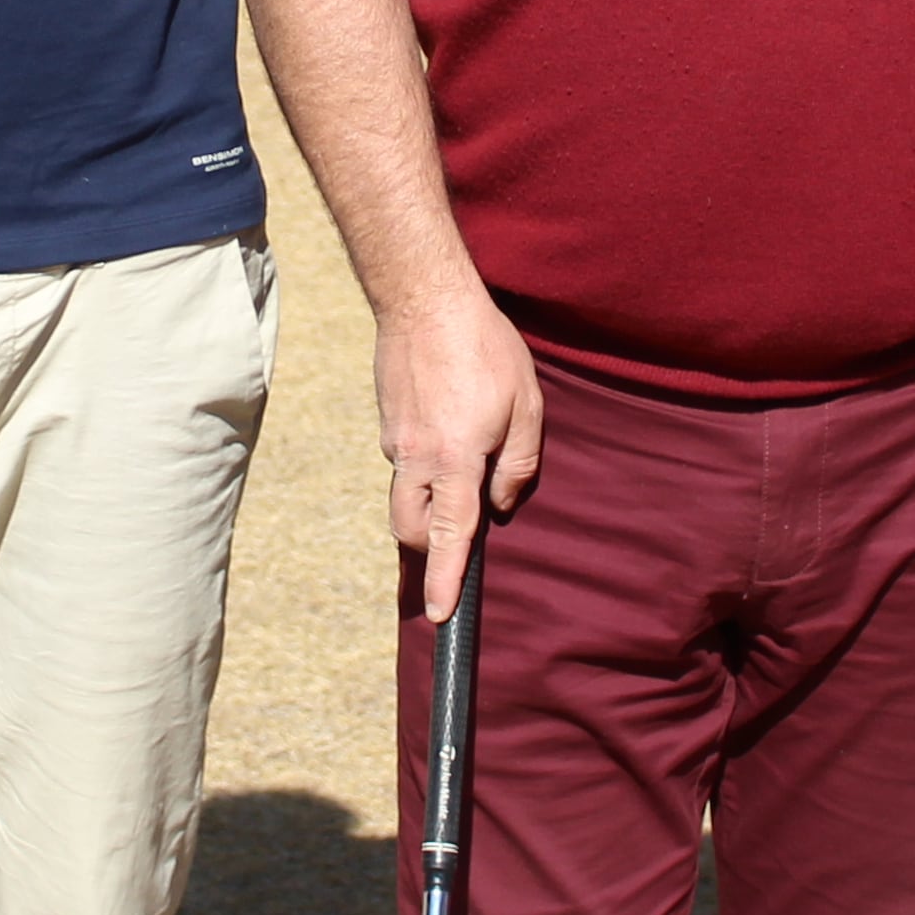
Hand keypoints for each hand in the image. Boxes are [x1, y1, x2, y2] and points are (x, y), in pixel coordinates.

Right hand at [375, 288, 541, 619]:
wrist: (425, 300)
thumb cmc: (486, 351)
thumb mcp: (527, 407)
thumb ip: (519, 466)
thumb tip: (500, 506)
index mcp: (455, 461)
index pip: (449, 536)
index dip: (444, 579)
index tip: (439, 614)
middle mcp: (416, 458)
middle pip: (410, 528)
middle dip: (428, 547)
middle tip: (456, 537)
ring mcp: (395, 440)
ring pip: (405, 493)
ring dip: (429, 498)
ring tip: (465, 455)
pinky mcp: (387, 421)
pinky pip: (404, 460)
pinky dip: (424, 462)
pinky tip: (449, 422)